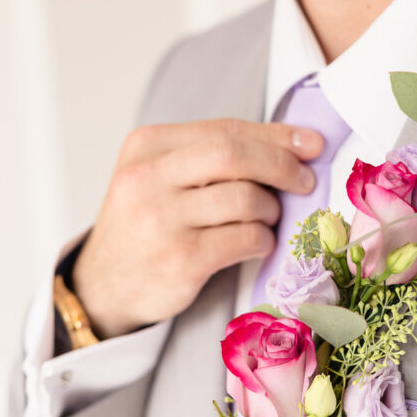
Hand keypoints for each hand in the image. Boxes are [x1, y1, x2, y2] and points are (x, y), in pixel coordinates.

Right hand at [70, 118, 323, 338]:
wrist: (104, 286)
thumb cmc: (146, 226)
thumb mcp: (161, 178)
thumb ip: (212, 157)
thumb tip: (296, 144)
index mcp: (146, 146)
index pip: (224, 129)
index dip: (275, 135)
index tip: (311, 144)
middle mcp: (147, 178)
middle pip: (233, 154)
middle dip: (281, 165)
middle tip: (304, 181)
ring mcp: (161, 220)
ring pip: (244, 198)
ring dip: (270, 209)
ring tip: (267, 219)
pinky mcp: (180, 259)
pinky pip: (245, 238)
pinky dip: (263, 239)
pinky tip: (257, 243)